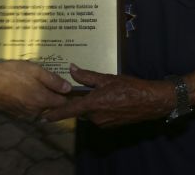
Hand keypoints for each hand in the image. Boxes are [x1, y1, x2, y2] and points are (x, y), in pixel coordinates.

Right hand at [0, 61, 70, 119]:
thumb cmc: (13, 73)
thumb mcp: (35, 71)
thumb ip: (53, 80)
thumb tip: (68, 88)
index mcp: (43, 100)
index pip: (63, 103)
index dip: (66, 94)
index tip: (64, 86)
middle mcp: (36, 111)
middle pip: (51, 106)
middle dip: (53, 97)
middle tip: (48, 82)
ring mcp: (25, 114)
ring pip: (40, 108)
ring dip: (41, 100)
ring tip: (35, 85)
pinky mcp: (16, 114)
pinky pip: (30, 109)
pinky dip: (31, 102)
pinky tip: (25, 91)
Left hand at [43, 64, 172, 127]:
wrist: (150, 101)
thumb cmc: (129, 87)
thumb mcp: (107, 78)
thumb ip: (87, 76)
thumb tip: (72, 69)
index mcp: (92, 104)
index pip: (69, 111)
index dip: (56, 114)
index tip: (44, 116)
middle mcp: (95, 117)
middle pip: (80, 111)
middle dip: (78, 103)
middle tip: (79, 91)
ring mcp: (103, 123)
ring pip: (90, 113)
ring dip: (90, 105)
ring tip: (100, 92)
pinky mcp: (110, 125)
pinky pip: (99, 116)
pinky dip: (99, 109)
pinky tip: (109, 99)